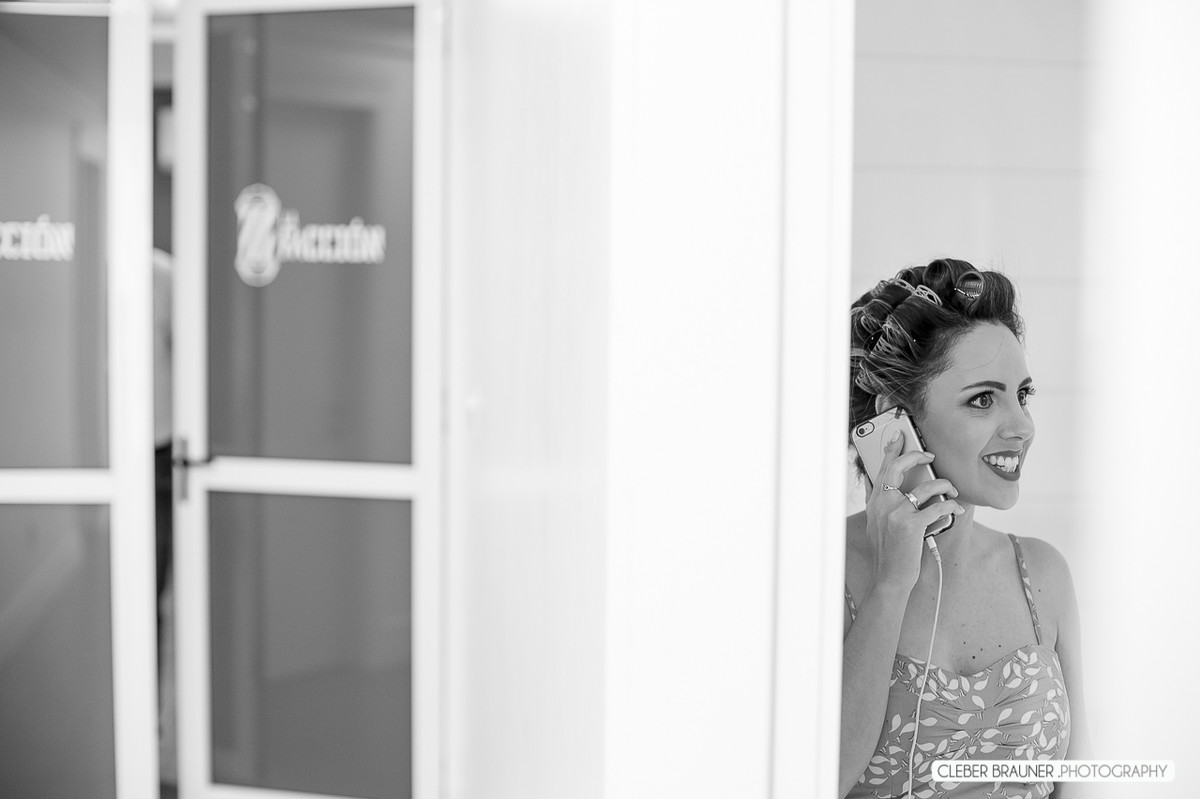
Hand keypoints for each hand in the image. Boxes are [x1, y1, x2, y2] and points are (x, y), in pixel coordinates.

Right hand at [865, 433, 963, 591]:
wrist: (889, 578)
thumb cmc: (888, 552)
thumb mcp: (877, 524)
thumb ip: (882, 504)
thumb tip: (889, 485)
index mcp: (875, 502)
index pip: (882, 469)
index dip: (891, 450)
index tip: (899, 435)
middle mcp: (882, 504)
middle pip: (898, 467)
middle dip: (916, 456)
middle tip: (930, 455)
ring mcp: (896, 513)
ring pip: (926, 487)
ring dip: (944, 485)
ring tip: (951, 489)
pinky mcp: (912, 525)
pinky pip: (938, 507)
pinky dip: (951, 507)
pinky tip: (956, 510)